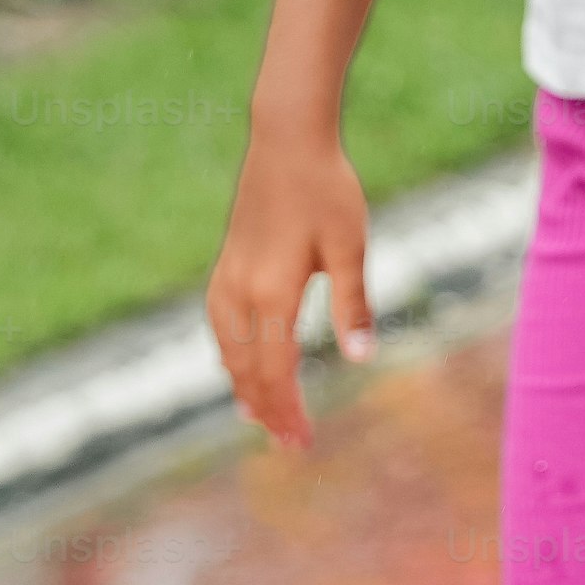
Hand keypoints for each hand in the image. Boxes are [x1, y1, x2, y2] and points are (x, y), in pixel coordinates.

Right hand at [207, 134, 374, 451]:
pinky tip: (241, 364)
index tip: (303, 442)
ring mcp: (226, 278)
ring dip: (245, 387)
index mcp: (273, 293)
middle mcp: (240, 292)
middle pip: (248, 370)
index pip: (277, 371)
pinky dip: (231, 357)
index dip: (289, 411)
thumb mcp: (350, 246)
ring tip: (259, 418)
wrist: (286, 141)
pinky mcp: (225, 265)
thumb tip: (363, 357)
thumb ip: (353, 304)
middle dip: (267, 410)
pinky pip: (221, 327)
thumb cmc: (327, 191)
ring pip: (228, 351)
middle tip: (288, 443)